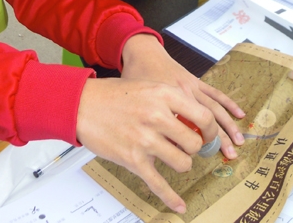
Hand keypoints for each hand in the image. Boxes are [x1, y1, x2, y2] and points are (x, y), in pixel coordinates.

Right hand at [76, 76, 214, 213]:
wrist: (82, 104)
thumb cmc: (113, 95)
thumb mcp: (148, 87)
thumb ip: (172, 102)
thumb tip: (195, 122)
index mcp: (164, 95)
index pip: (204, 117)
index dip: (211, 130)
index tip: (208, 136)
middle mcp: (157, 117)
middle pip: (194, 143)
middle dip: (194, 148)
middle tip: (189, 147)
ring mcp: (145, 139)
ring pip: (182, 163)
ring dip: (181, 163)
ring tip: (173, 158)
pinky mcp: (133, 159)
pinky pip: (158, 184)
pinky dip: (171, 197)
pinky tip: (179, 204)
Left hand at [121, 35, 245, 157]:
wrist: (142, 52)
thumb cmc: (135, 77)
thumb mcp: (137, 102)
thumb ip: (148, 122)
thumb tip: (160, 148)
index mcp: (168, 101)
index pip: (184, 126)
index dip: (193, 143)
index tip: (202, 159)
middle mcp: (184, 94)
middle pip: (206, 119)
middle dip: (219, 139)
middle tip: (230, 155)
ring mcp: (192, 86)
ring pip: (214, 108)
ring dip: (228, 125)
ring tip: (239, 141)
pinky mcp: (195, 81)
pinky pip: (215, 93)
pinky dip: (228, 103)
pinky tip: (240, 114)